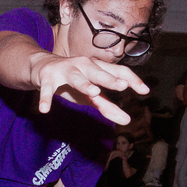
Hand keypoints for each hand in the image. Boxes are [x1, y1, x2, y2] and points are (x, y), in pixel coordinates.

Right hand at [28, 54, 148, 123]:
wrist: (41, 68)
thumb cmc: (72, 81)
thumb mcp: (90, 95)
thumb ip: (107, 106)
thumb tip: (127, 121)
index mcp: (97, 67)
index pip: (118, 70)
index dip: (132, 79)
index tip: (145, 91)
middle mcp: (83, 65)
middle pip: (99, 72)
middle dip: (110, 79)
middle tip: (122, 86)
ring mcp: (65, 71)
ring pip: (77, 77)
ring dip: (85, 84)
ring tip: (94, 92)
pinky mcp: (48, 78)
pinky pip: (47, 90)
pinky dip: (45, 99)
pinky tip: (44, 109)